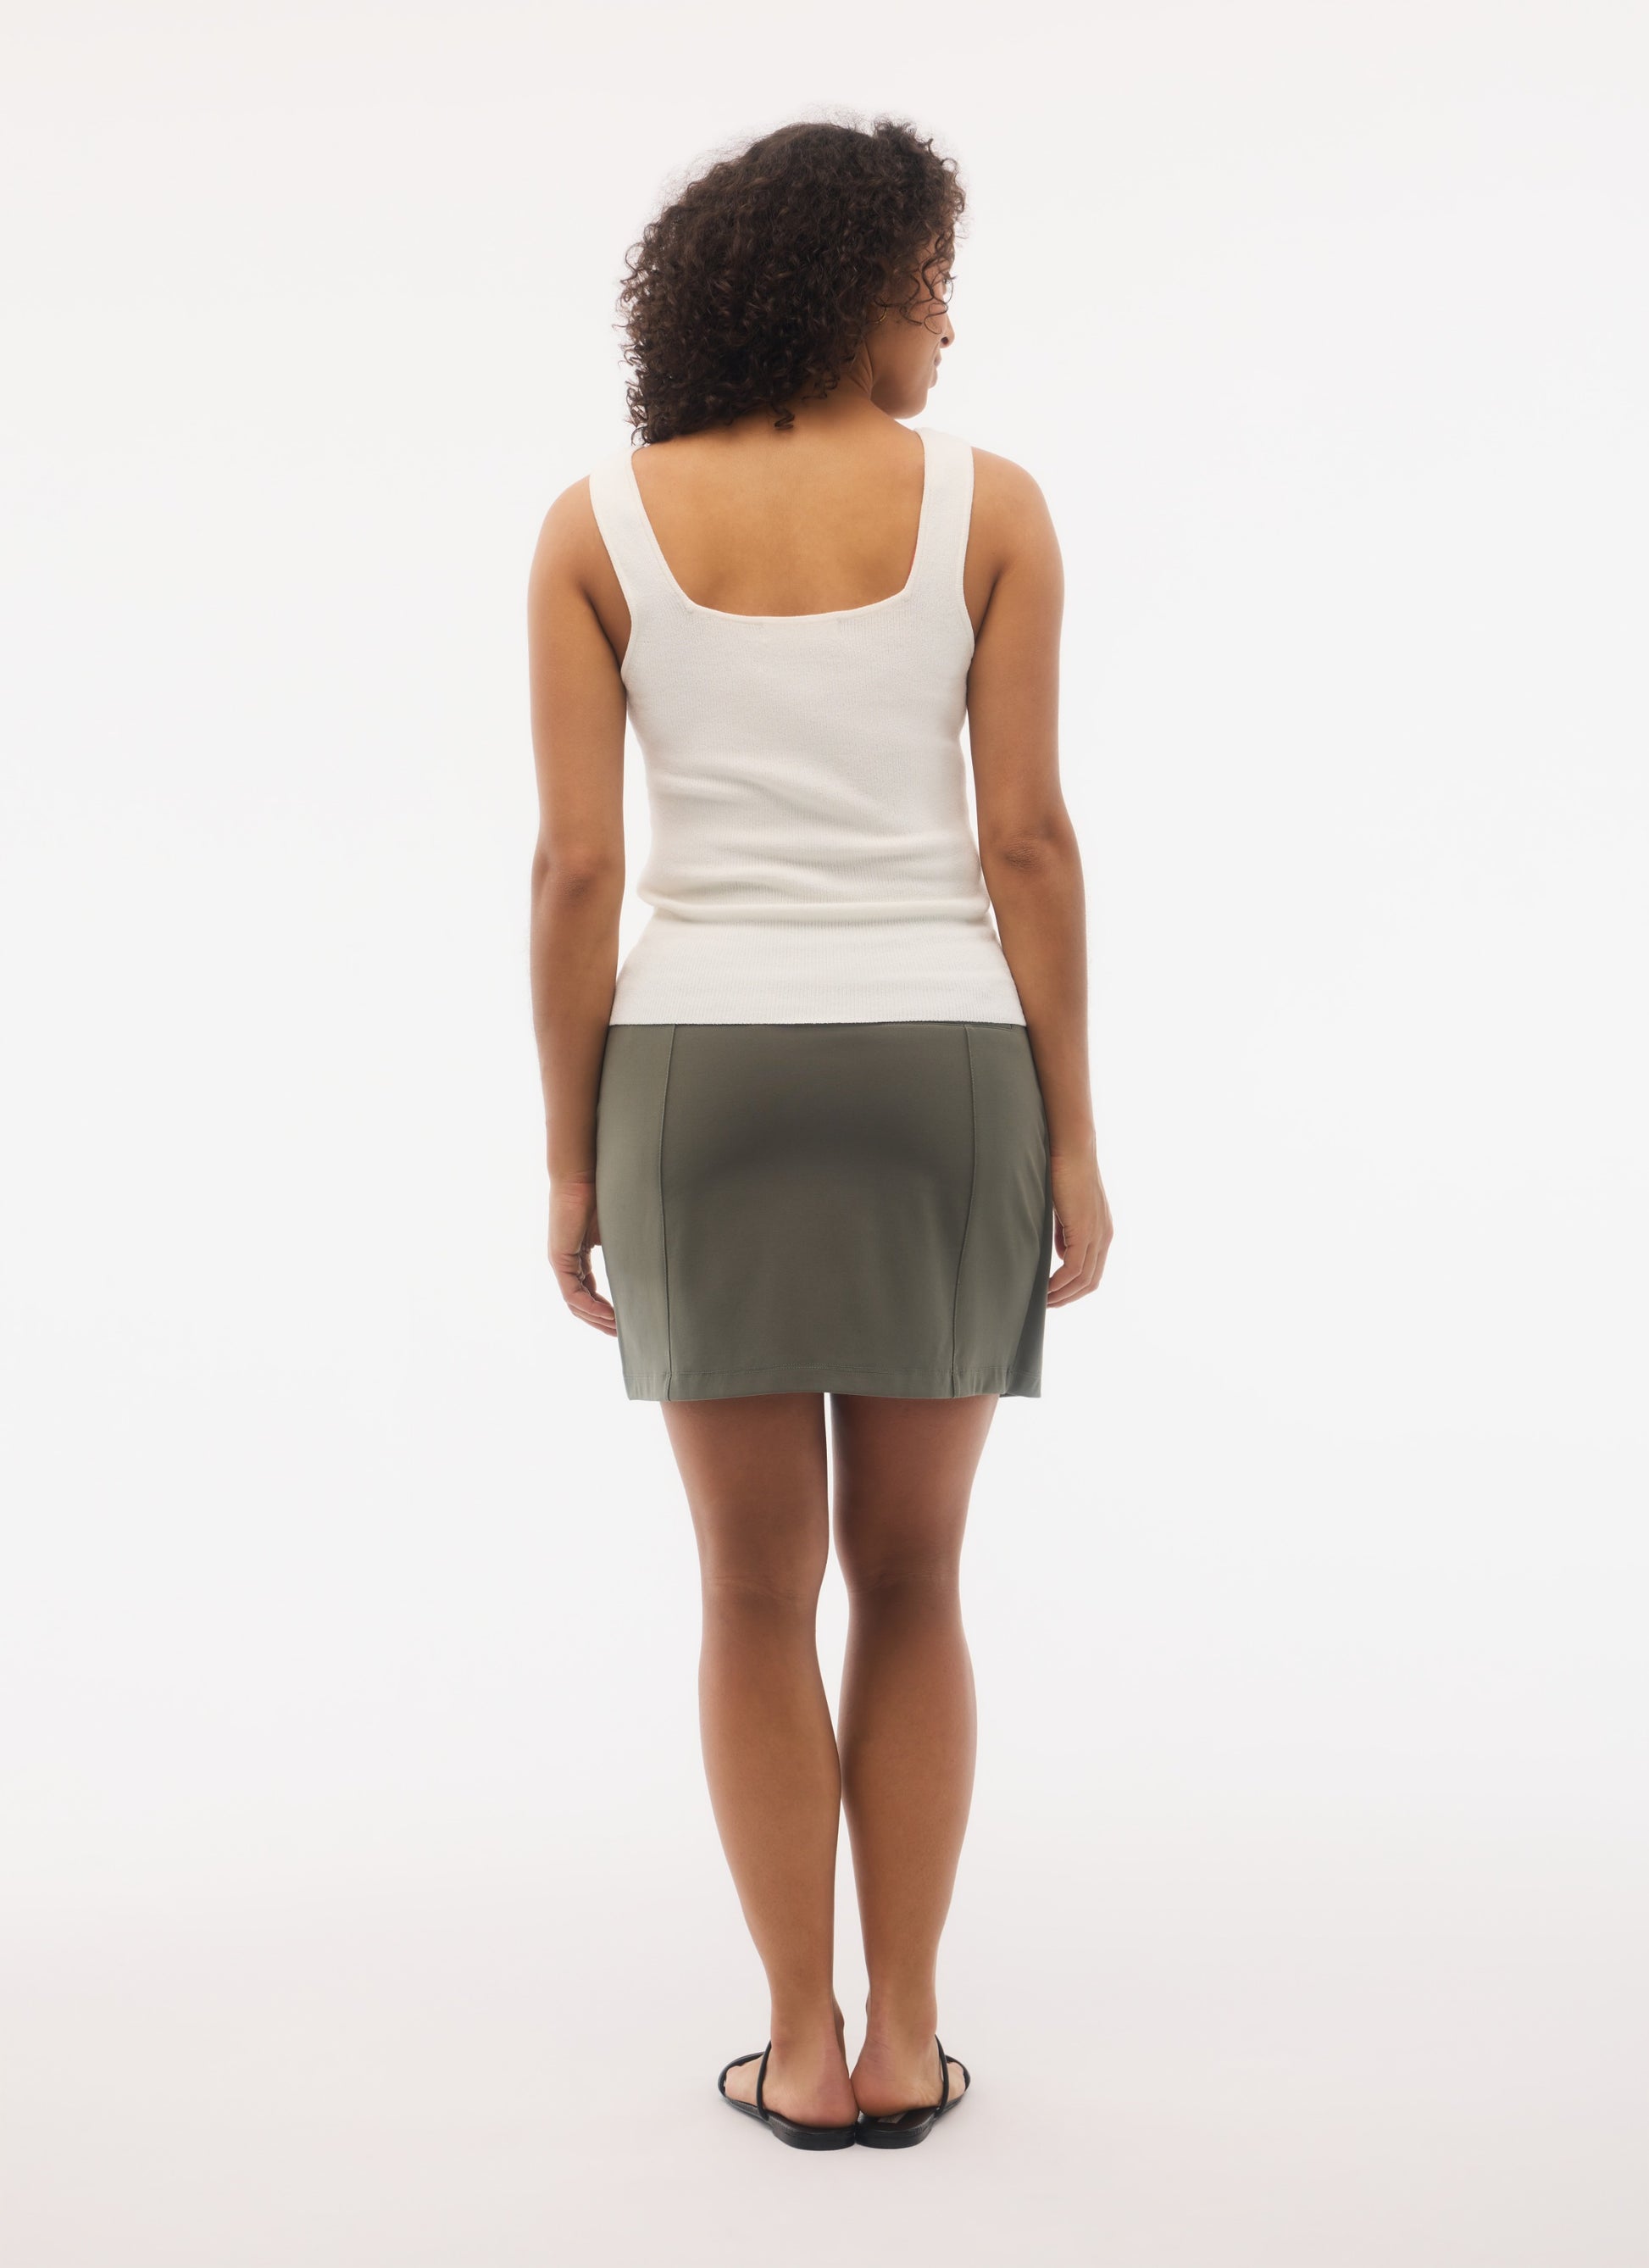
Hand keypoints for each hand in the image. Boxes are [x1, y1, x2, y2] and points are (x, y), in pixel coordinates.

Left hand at [549, 1174, 616, 1334]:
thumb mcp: (618, 1228)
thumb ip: (626, 1248)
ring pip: (576, 1303)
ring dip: (597, 1319)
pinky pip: (572, 1293)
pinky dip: (590, 1307)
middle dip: (601, 1321)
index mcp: (578, 1254)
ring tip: (618, 1331)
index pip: (589, 1291)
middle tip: (622, 1335)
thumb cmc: (602, 1192)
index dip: (605, 1309)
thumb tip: (654, 1259)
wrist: (583, 1173)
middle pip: (581, 1303)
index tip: (624, 1321)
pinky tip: (608, 1316)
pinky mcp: (560, 1258)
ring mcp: (561, 1261)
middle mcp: (566, 1261)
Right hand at [1046, 1151, 1112, 1306]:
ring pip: (1083, 1278)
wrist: (1072, 1150)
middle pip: (1091, 1281)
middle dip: (1069, 1297)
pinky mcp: (1084, 1230)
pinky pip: (1073, 1267)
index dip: (1075, 1289)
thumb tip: (1061, 1251)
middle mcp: (1103, 1236)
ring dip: (1063, 1294)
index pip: (1092, 1272)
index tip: (1055, 1295)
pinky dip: (1060, 1282)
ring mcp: (1096, 1234)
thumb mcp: (1066, 1210)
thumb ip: (1066, 1232)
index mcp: (1101, 1232)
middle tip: (1048, 1305)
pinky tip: (1046, 1288)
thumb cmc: (1065, 1173)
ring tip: (1044, 1301)